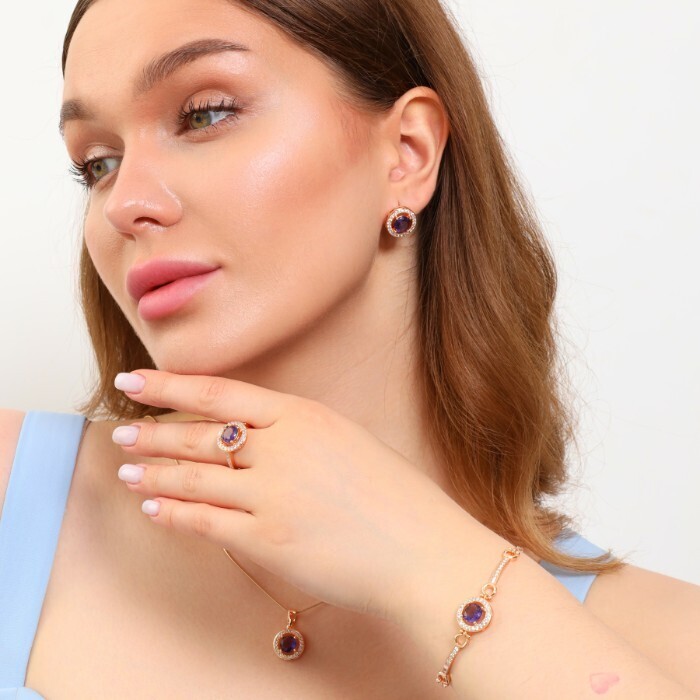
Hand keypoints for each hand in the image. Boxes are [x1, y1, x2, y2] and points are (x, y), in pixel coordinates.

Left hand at [112, 368, 466, 621]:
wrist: (423, 550)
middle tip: (123, 432)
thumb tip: (252, 434)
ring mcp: (272, 495)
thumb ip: (297, 432)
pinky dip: (173, 515)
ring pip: (194, 478)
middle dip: (154, 433)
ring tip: (128, 471)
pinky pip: (205, 523)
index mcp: (303, 416)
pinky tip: (154, 510)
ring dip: (155, 474)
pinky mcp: (268, 540)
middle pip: (198, 435)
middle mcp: (282, 448)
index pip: (219, 392)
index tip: (135, 380)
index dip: (169, 386)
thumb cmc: (395, 496)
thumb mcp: (347, 440)